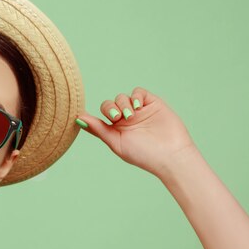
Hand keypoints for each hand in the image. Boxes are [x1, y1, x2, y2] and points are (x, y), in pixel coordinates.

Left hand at [75, 87, 197, 177]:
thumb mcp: (116, 142)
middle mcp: (126, 119)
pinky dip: (135, 96)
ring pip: (122, 97)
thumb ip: (99, 129)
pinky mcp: (153, 104)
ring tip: (130, 116)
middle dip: (111, 108)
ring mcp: (140, 111)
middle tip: (118, 118)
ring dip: (123, 104)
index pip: (101, 116)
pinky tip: (137, 106)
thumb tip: (78, 118)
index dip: (98, 114)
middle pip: (110, 104)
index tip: (95, 118)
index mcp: (116, 129)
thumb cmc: (143, 154)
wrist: (170, 155)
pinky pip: (139, 92)